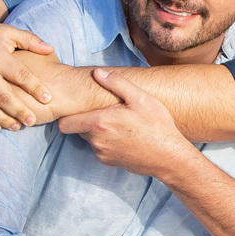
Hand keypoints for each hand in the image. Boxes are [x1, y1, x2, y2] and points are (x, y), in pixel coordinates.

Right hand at [0, 9, 55, 131]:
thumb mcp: (9, 32)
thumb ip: (30, 40)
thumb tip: (51, 49)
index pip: (19, 74)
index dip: (34, 87)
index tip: (48, 98)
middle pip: (1, 95)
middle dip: (18, 110)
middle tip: (32, 121)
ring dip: (2, 119)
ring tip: (18, 126)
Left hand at [58, 69, 194, 177]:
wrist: (169, 157)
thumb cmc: (157, 127)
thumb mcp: (140, 98)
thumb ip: (117, 83)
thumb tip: (97, 72)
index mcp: (99, 123)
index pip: (64, 123)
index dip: (68, 115)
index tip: (79, 108)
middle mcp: (96, 141)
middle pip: (77, 130)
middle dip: (87, 121)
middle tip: (106, 113)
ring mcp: (102, 154)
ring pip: (90, 140)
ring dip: (99, 132)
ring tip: (120, 125)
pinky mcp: (109, 163)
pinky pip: (100, 149)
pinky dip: (108, 143)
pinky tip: (125, 137)